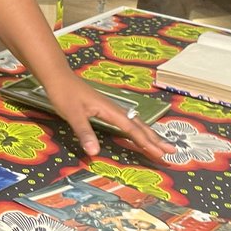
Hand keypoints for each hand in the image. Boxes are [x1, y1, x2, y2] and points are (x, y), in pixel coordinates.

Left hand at [40, 72, 172, 164]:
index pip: (132, 129)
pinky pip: (128, 121)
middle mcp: (114, 109)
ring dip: (149, 135)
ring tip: (162, 144)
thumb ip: (85, 132)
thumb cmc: (65, 93)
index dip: (147, 143)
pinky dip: (138, 130)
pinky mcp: (105, 108)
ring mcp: (111, 108)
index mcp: (110, 110)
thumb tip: (95, 152)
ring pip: (136, 123)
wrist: (58, 77)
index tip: (160, 153)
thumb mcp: (73, 114)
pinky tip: (139, 133)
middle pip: (140, 126)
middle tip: (171, 152)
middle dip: (156, 139)